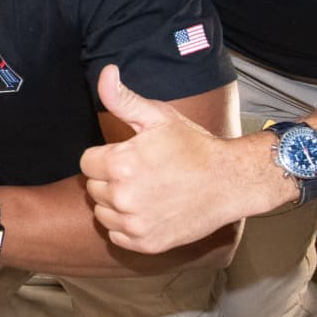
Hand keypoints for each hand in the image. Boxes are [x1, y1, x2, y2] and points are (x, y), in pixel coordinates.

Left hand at [80, 65, 272, 252]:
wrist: (229, 182)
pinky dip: (127, 226)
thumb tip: (105, 72)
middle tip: (141, 172)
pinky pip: (117, 235)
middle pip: (94, 188)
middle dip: (110, 179)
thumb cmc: (194, 146)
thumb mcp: (159, 117)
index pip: (87, 163)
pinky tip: (149, 210)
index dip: (106, 156)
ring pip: (102, 213)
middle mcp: (123, 197)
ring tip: (146, 190)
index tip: (129, 155)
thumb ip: (123, 98)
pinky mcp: (146, 243)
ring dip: (116, 204)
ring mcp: (135, 224)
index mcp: (120, 164)